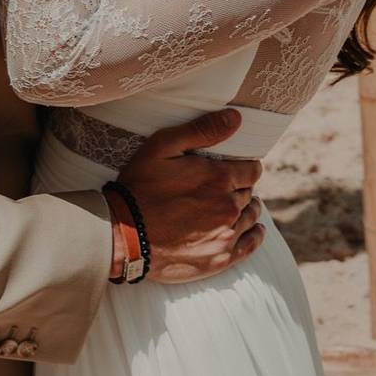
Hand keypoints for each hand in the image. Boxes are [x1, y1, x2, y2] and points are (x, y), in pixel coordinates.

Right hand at [105, 108, 265, 283]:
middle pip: (249, 193)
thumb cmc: (139, 186)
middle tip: (223, 188)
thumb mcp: (163, 147)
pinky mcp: (219, 258)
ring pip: (250, 216)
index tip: (234, 169)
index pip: (252, 170)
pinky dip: (253, 235)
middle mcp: (228, 207)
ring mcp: (225, 235)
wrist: (122, 233)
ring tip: (232, 206)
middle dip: (239, 187)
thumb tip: (236, 117)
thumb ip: (202, 130)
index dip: (244, 167)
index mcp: (219, 178)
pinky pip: (249, 245)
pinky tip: (251, 230)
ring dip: (245, 209)